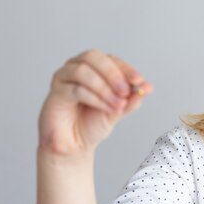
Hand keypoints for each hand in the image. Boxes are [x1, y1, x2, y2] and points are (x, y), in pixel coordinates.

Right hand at [38, 49, 152, 155]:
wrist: (75, 146)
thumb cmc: (92, 124)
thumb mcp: (118, 111)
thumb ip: (131, 99)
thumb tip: (148, 87)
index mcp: (94, 68)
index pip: (111, 59)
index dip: (126, 69)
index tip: (139, 81)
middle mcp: (76, 67)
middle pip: (93, 57)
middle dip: (113, 74)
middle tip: (126, 91)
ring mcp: (63, 78)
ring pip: (83, 71)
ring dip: (104, 88)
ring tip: (118, 105)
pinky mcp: (55, 93)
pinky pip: (75, 89)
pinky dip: (95, 98)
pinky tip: (106, 109)